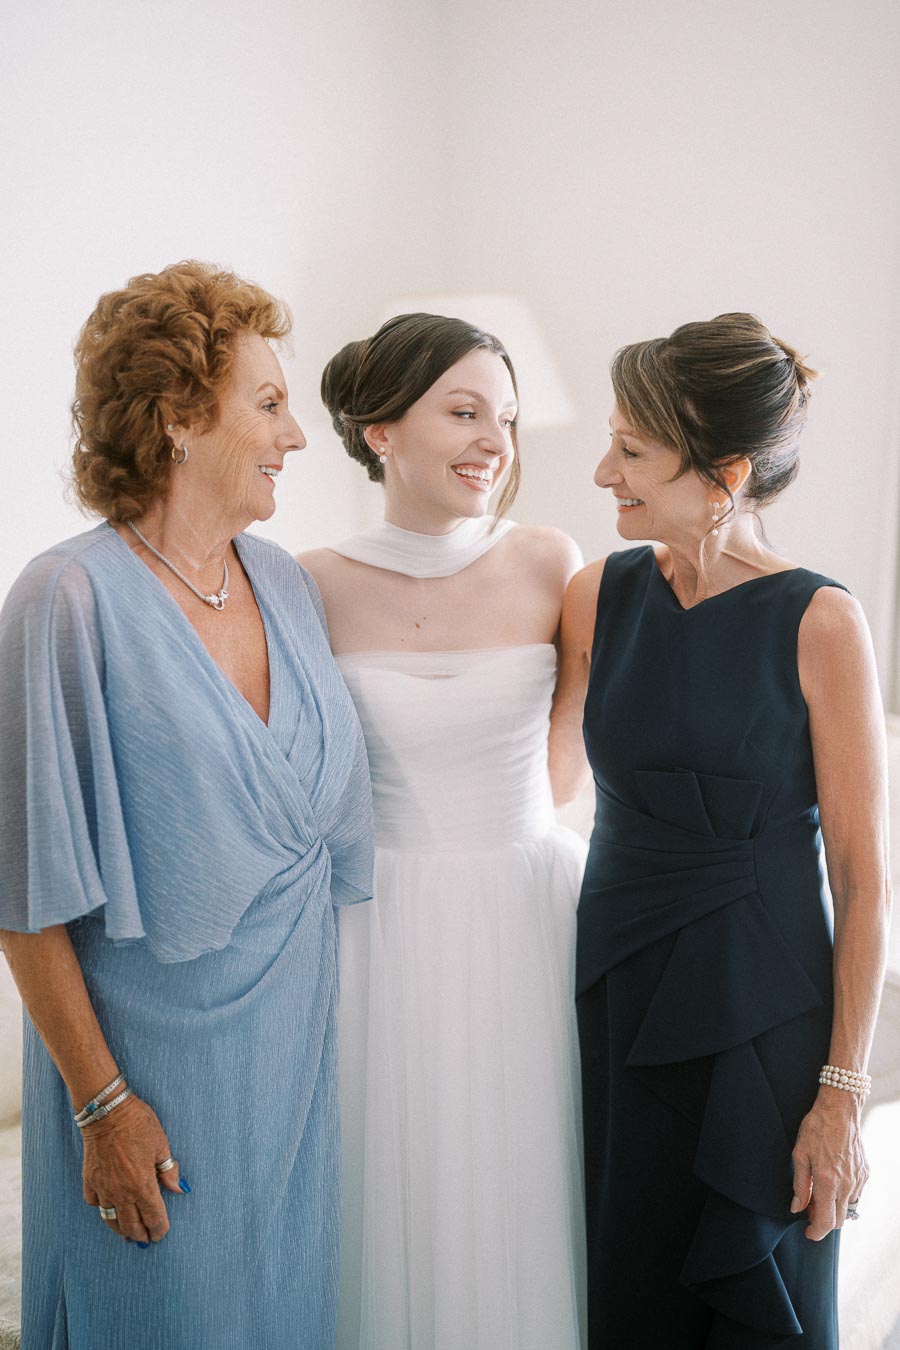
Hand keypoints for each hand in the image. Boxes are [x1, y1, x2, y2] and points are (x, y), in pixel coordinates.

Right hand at [81, 1094, 186, 1243]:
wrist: (107, 1112)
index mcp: (142, 1185)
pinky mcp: (89, 1180)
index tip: (161, 1234)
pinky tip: (107, 1208)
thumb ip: (168, 1170)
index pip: (153, 1217)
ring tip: (128, 1234)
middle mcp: (121, 1192)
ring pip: (111, 1219)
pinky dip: (102, 1209)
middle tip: (146, 1240)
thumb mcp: (161, 1144)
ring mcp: (103, 1188)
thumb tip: (179, 1188)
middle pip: (131, 1225)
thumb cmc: (138, 1124)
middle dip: (141, 1235)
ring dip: (121, 1229)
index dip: (159, 1229)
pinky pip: (95, 1204)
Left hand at [791, 1089, 867, 1239]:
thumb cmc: (817, 1128)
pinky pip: (855, 1194)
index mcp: (828, 1182)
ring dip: (834, 1208)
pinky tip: (833, 1181)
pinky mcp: (865, 1173)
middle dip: (822, 1221)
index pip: (825, 1221)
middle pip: (838, 1220)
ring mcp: (858, 1180)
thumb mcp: (800, 1154)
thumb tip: (797, 1207)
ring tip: (820, 1193)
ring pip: (848, 1209)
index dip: (815, 1232)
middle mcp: (846, 1185)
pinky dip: (844, 1196)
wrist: (840, 1110)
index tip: (808, 1233)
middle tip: (809, 1209)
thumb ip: (800, 1185)